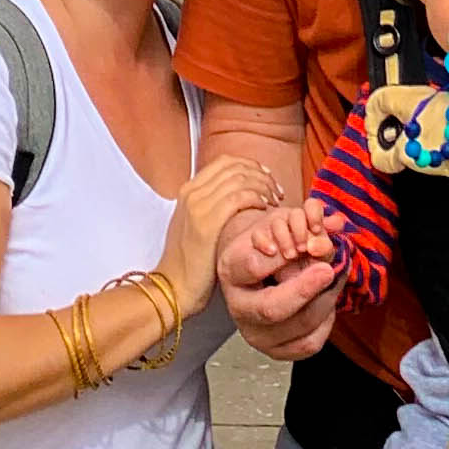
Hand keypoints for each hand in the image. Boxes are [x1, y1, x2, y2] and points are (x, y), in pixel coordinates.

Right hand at [159, 155, 278, 312]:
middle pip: (235, 167)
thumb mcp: (194, 226)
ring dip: (263, 186)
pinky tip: (265, 208)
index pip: (225, 162)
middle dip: (261, 175)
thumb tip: (235, 197)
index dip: (250, 166)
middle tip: (276, 190)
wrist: (172, 287)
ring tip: (275, 200)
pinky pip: (239, 198)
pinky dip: (257, 198)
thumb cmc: (189, 263)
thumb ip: (210, 207)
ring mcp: (198, 205)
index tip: (266, 177)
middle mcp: (192, 192)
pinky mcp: (207, 222)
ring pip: (240, 179)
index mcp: (188, 190)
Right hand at [220, 203, 346, 361]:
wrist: (260, 266)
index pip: (252, 266)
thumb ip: (305, 224)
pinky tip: (327, 300)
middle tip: (328, 270)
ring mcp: (256, 334)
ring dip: (324, 300)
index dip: (282, 257)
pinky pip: (309, 344)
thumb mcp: (280, 223)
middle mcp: (238, 307)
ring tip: (335, 278)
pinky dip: (326, 321)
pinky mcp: (277, 351)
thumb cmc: (271, 241)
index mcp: (231, 269)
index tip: (307, 245)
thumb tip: (335, 222)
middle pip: (272, 308)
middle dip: (305, 290)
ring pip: (297, 326)